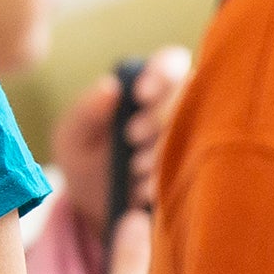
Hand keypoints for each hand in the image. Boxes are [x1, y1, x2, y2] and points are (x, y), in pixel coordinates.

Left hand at [52, 46, 191, 237]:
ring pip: (198, 131)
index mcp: (149, 90)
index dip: (163, 72)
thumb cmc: (85, 161)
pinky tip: (144, 190)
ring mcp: (192, 141)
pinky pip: (200, 171)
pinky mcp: (197, 173)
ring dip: (165, 148)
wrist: (95, 210)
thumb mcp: (73, 138)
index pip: (171, 63)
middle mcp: (177, 110)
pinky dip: (169, 178)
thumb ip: (85, 112)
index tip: (139, 94)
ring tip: (133, 168)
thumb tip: (109, 88)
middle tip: (131, 137)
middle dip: (159, 116)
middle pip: (189, 97)